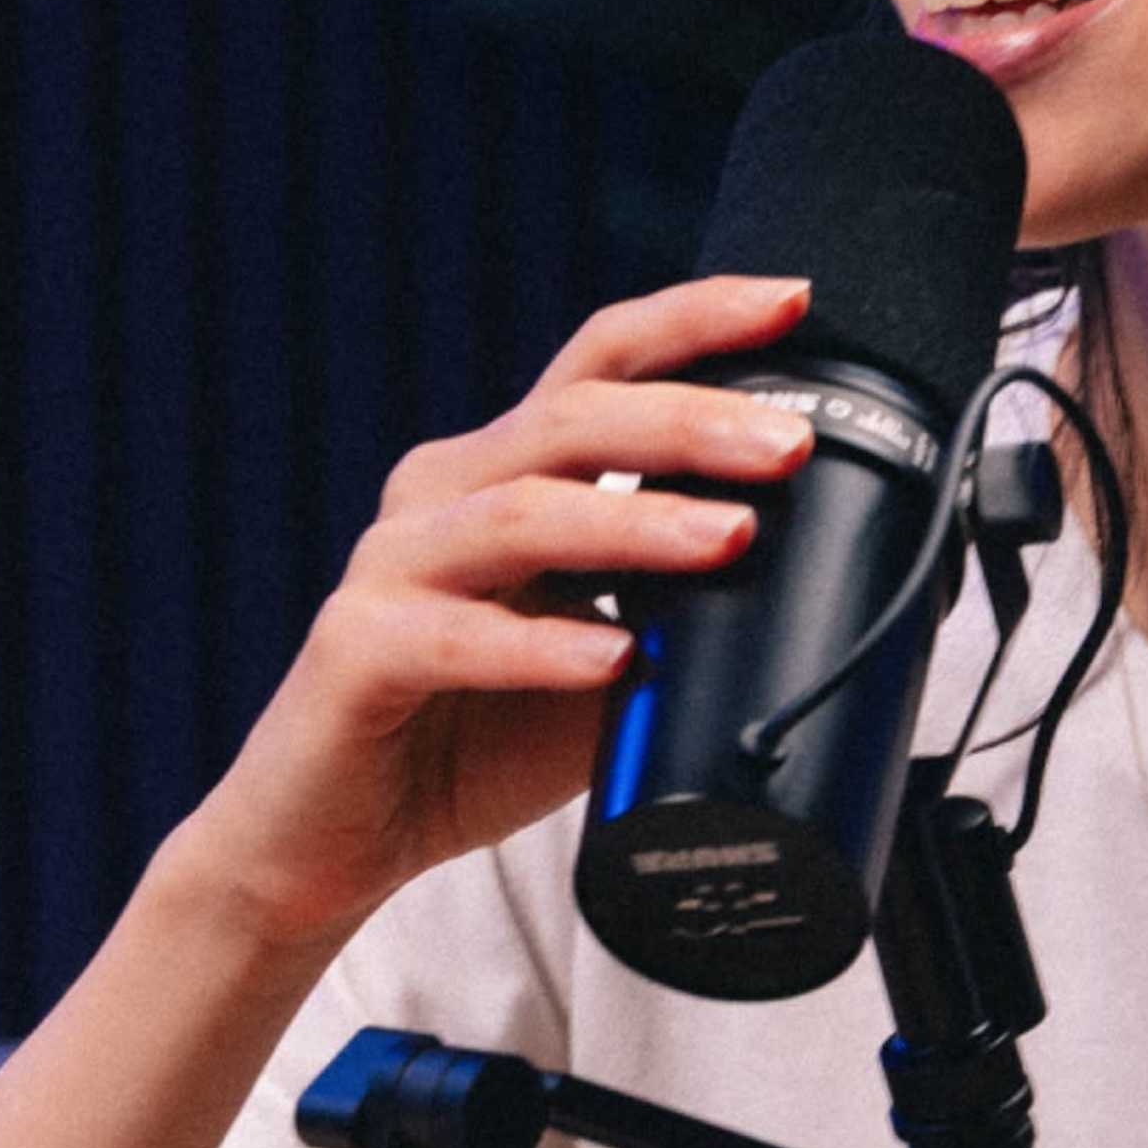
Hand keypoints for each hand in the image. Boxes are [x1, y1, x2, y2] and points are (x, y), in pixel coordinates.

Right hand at [162, 273, 816, 953]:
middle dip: (690, 422)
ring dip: (636, 523)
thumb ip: (683, 614)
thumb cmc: (469, 739)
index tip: (793, 303)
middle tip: (790, 445)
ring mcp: (394, 568)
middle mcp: (446, 495)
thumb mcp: (607, 665)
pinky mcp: (356, 651)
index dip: (694, 323)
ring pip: (520, 514)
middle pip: (571, 419)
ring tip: (728, 538)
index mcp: (506, 473)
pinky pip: (453, 637)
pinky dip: (541, 646)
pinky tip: (611, 660)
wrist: (331, 844)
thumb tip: (816, 589)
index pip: (602, 364)